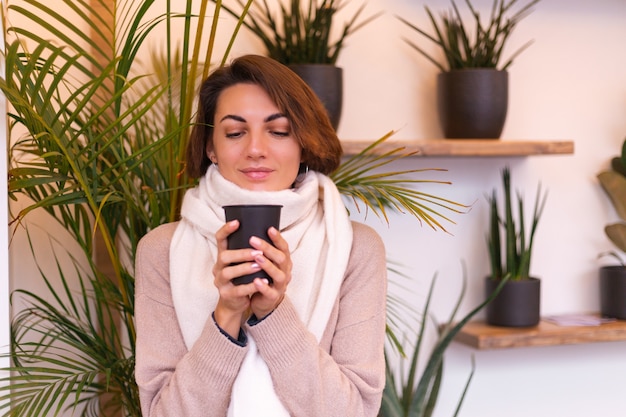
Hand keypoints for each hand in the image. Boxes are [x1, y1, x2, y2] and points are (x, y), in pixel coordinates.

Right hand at [212, 219, 264, 337]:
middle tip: (258, 252)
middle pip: (224, 256)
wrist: (234, 302)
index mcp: (223, 256)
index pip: (219, 239)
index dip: (226, 230)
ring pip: (228, 272)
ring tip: (259, 266)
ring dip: (245, 268)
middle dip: (241, 253)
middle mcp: (218, 267)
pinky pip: (237, 290)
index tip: (237, 222)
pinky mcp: (226, 295)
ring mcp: (220, 282)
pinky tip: (262, 282)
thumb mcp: (241, 263)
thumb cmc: (241, 278)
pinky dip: (251, 286)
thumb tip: (265, 231)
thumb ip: (247, 251)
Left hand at [248, 226, 291, 318]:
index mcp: (284, 262)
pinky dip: (263, 286)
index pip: (284, 247)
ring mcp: (280, 285)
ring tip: (256, 257)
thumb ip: (263, 251)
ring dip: (267, 265)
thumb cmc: (264, 277)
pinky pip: (270, 292)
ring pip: (278, 274)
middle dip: (268, 248)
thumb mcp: (266, 262)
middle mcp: (285, 272)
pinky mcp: (273, 297)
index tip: (269, 228)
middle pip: (281, 258)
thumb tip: (250, 230)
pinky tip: (256, 280)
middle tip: (253, 240)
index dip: (278, 238)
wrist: (264, 301)